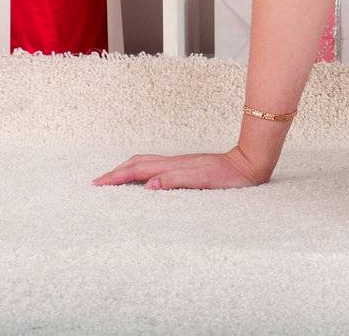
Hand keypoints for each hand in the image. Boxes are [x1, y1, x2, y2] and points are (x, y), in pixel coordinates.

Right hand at [91, 145, 269, 190]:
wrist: (250, 164)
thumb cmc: (229, 176)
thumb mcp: (203, 181)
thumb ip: (176, 180)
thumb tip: (150, 185)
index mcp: (173, 167)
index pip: (137, 170)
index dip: (116, 176)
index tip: (97, 183)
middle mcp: (173, 163)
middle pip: (138, 164)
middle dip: (116, 172)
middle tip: (99, 183)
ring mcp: (180, 164)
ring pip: (146, 164)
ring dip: (127, 171)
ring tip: (114, 179)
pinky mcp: (187, 167)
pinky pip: (156, 168)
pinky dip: (141, 172)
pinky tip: (144, 179)